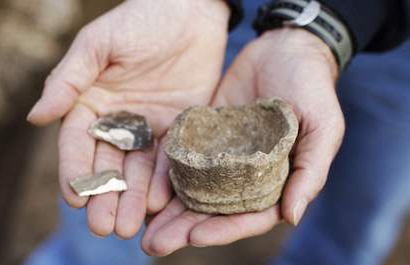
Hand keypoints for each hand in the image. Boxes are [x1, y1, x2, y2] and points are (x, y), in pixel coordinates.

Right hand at [27, 0, 229, 237]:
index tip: (75, 200)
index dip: (75, 173)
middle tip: (103, 227)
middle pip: (107, 165)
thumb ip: (69, 80)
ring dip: (132, 199)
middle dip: (104, 197)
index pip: (77, 144)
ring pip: (137, 170)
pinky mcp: (178, 128)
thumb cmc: (140, 20)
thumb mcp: (99, 44)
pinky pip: (169, 159)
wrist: (191, 10)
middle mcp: (118, 121)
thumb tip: (35, 118)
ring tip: (128, 227)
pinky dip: (164, 182)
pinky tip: (161, 204)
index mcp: (91, 103)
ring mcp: (149, 127)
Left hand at [142, 28, 344, 255]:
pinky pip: (182, 158)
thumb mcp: (323, 126)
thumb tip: (291, 218)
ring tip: (142, 226)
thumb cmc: (312, 86)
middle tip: (153, 244)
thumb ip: (311, 172)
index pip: (249, 215)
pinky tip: (142, 187)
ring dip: (169, 210)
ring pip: (193, 190)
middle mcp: (245, 175)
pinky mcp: (204, 135)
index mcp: (275, 181)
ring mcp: (222, 156)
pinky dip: (164, 174)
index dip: (224, 229)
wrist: (284, 48)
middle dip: (184, 228)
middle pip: (214, 210)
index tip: (195, 237)